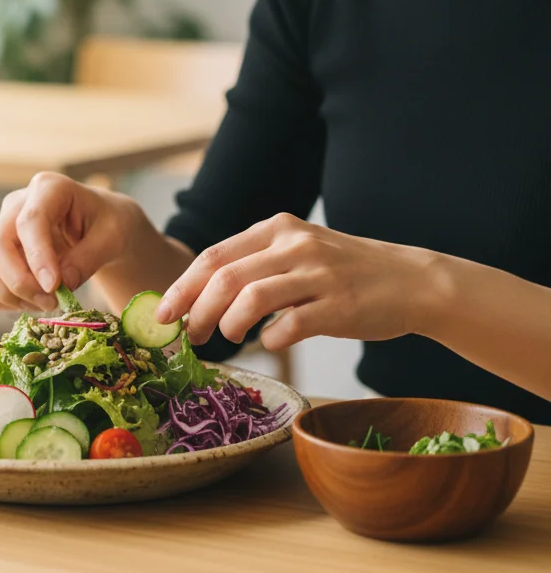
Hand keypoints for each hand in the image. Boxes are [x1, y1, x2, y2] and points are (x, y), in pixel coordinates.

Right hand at [0, 172, 140, 311]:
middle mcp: (16, 204)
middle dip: (21, 282)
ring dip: (6, 293)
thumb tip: (62, 283)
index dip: (37, 256)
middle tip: (52, 302)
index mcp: (49, 188)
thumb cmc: (108, 225)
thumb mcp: (113, 237)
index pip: (31, 220)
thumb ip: (89, 258)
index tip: (53, 287)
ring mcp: (0, 226)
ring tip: (41, 304)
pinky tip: (25, 302)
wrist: (99, 227)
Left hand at [156, 212, 443, 349]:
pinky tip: (269, 344)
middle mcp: (294, 244)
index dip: (183, 286)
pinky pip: (290, 326)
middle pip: (225, 278)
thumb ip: (255, 265)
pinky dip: (270, 340)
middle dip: (195, 310)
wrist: (410, 280)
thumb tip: (199, 299)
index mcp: (276, 228)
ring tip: (225, 339)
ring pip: (251, 299)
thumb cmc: (343, 271)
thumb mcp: (297, 251)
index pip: (215, 256)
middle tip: (188, 335)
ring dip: (227, 325)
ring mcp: (318, 274)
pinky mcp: (339, 305)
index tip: (161, 313)